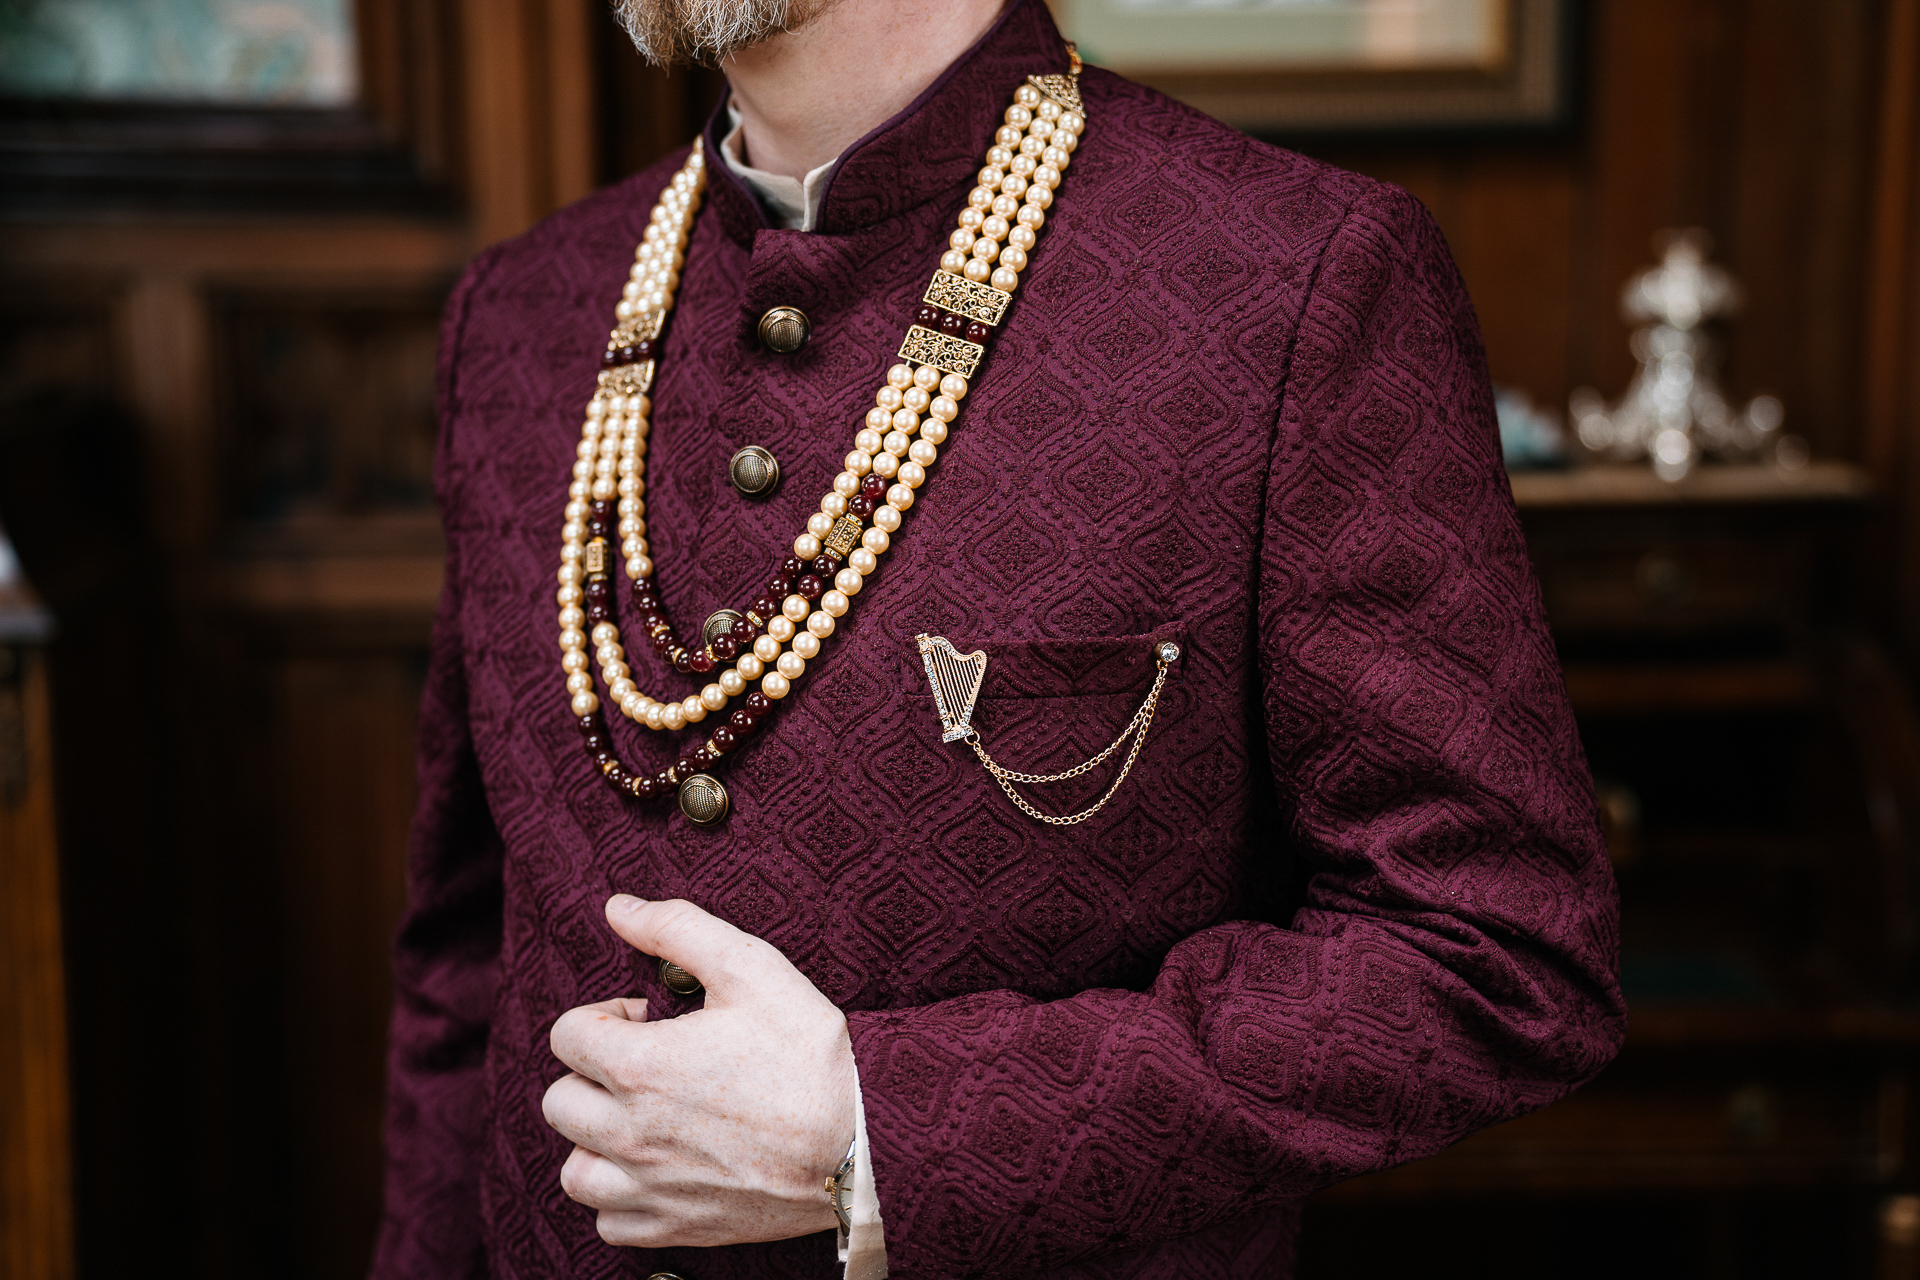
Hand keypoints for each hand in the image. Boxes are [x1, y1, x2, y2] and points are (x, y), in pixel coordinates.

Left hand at [543, 895, 856, 1247]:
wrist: (863, 1141)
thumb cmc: (810, 1052)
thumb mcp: (752, 966)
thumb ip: (677, 928)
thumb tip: (618, 908)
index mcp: (640, 1065)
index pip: (566, 1034)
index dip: (605, 1016)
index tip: (647, 1021)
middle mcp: (630, 1133)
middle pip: (559, 1100)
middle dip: (593, 1074)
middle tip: (645, 1065)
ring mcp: (650, 1187)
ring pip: (574, 1169)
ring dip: (595, 1141)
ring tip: (640, 1120)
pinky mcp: (675, 1227)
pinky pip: (608, 1221)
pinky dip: (620, 1198)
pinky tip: (655, 1170)